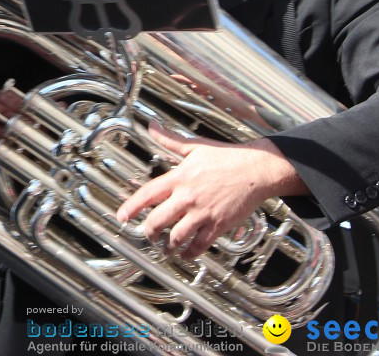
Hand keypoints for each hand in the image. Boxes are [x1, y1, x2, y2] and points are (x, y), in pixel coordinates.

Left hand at [115, 122, 304, 258]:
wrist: (257, 169)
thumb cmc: (227, 157)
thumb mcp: (195, 146)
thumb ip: (169, 139)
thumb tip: (151, 125)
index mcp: (179, 177)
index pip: (147, 194)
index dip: (131, 207)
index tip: (122, 217)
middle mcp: (188, 197)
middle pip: (158, 220)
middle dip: (149, 232)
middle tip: (148, 235)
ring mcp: (203, 213)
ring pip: (177, 237)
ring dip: (168, 245)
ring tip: (166, 247)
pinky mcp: (218, 225)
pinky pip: (199, 245)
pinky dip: (190, 253)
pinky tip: (186, 253)